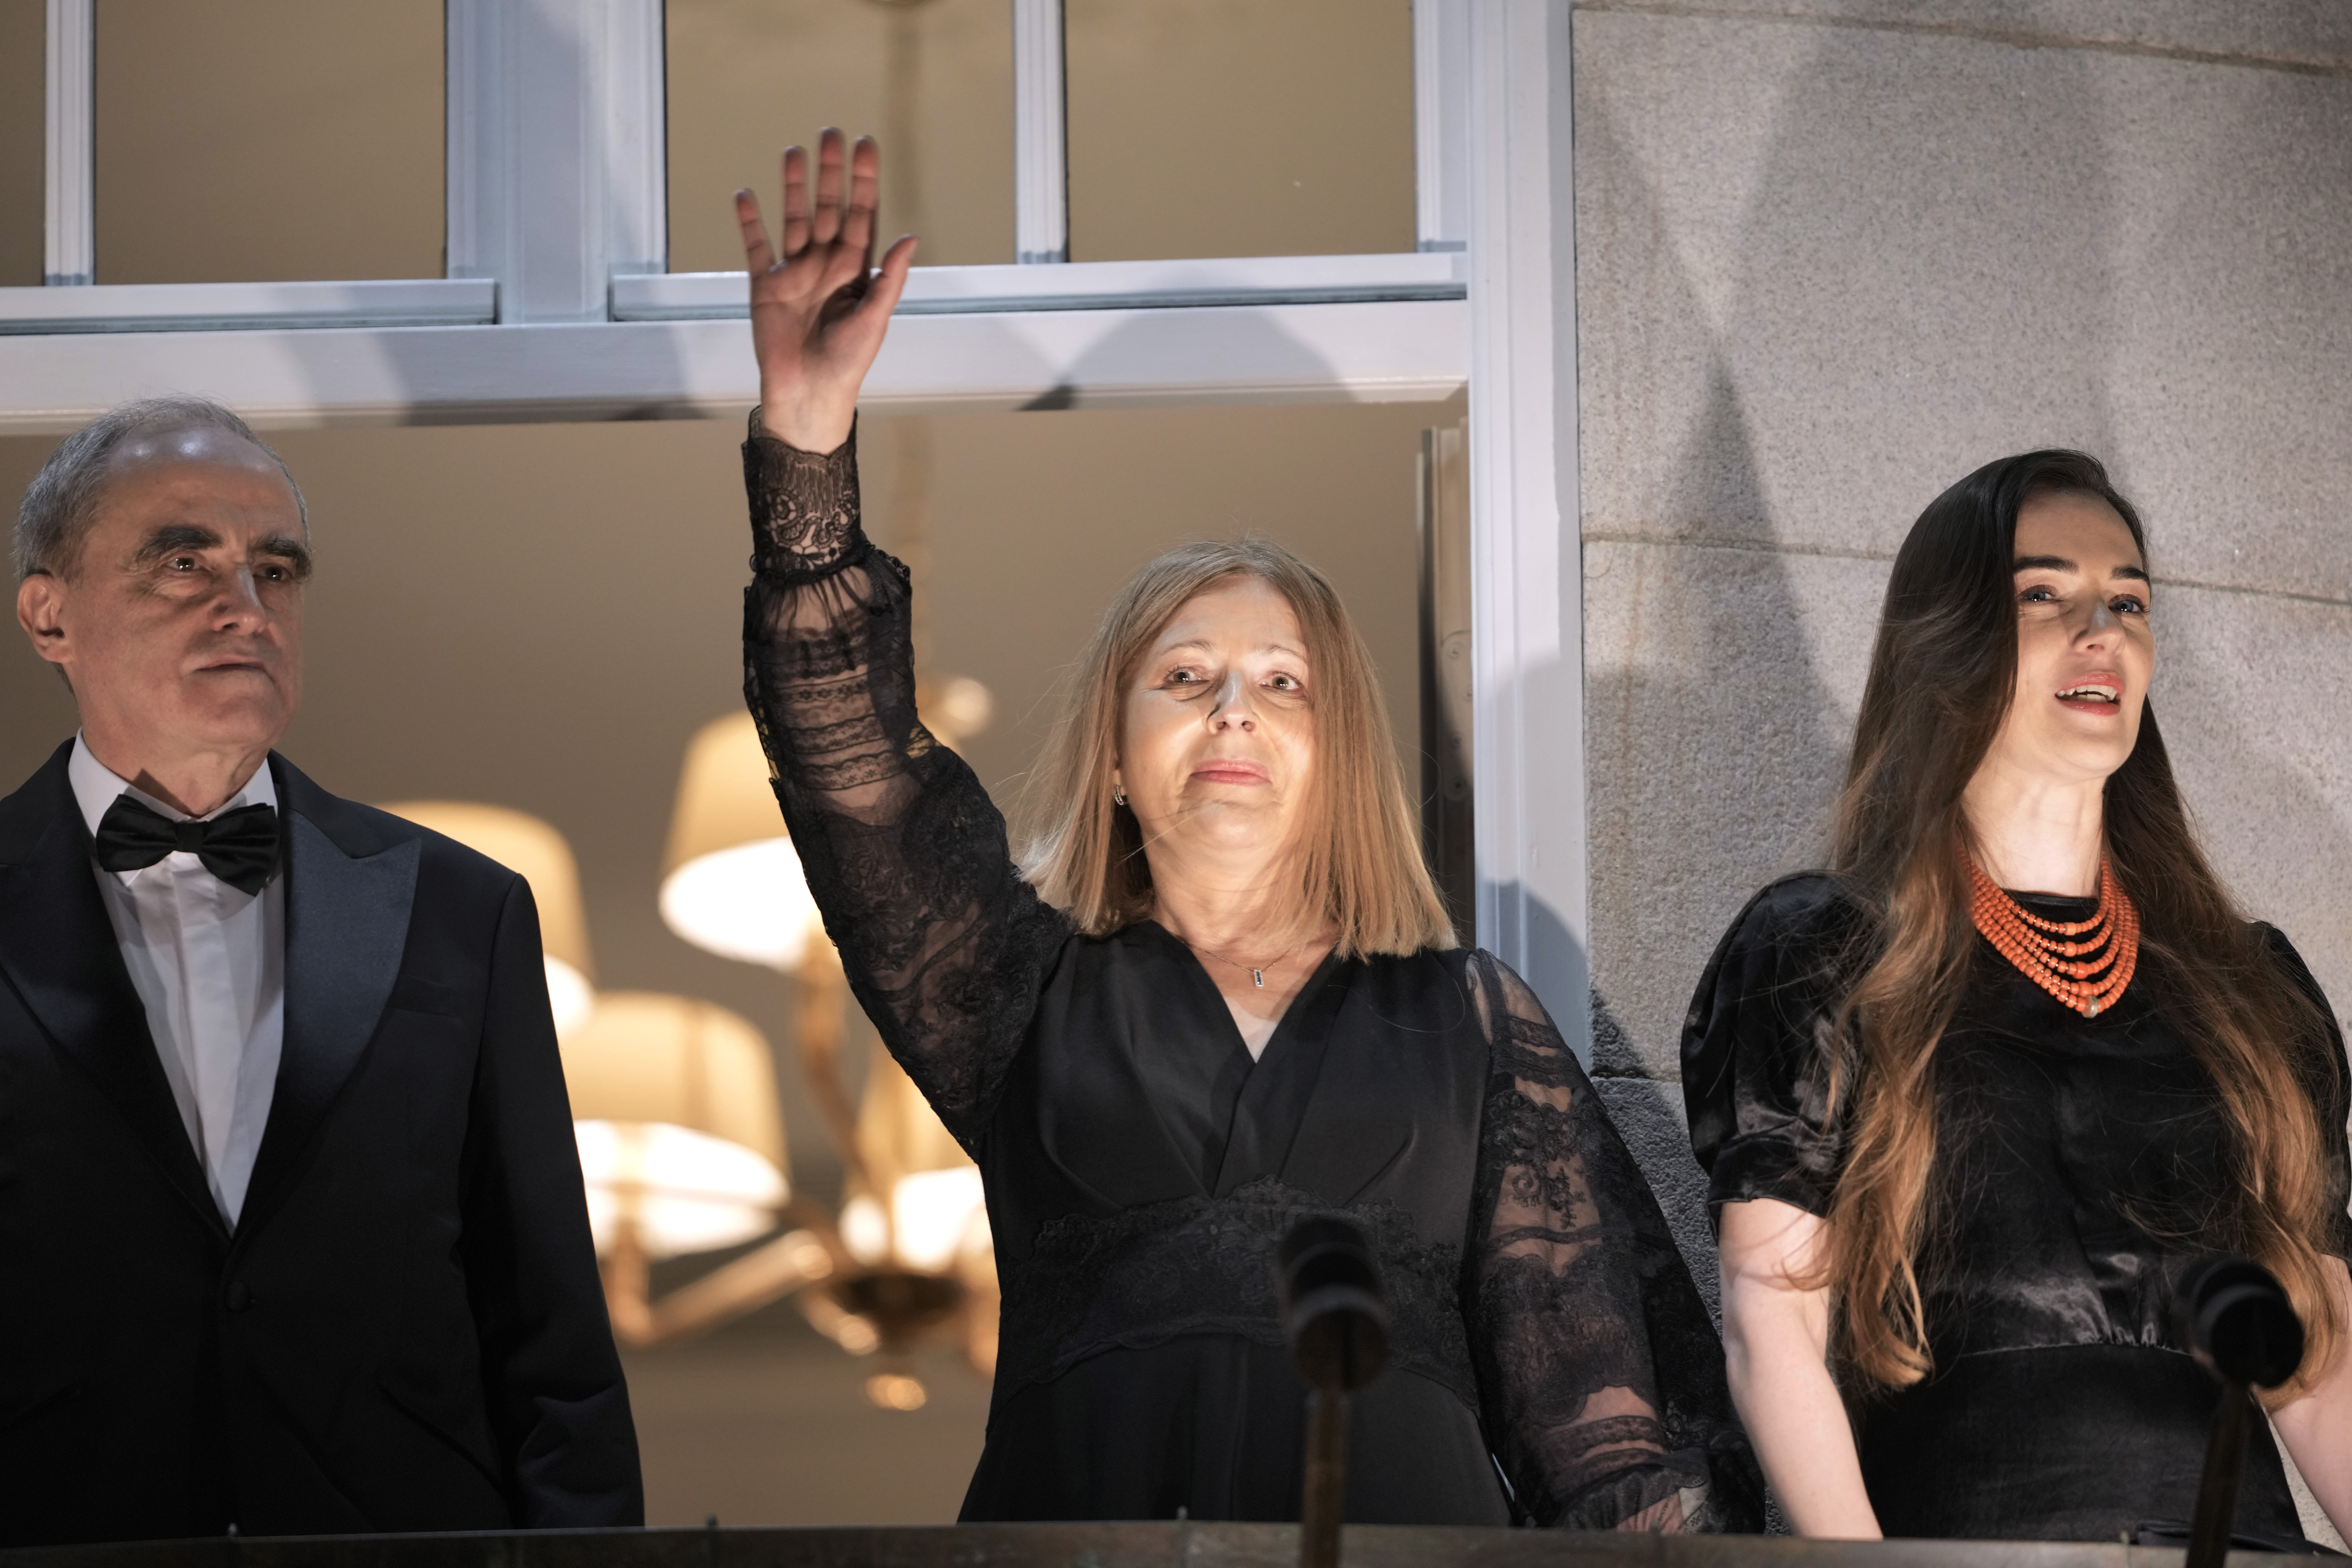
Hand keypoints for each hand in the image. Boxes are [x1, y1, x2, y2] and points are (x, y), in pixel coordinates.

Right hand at [736, 129, 916, 452]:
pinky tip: (746, 195)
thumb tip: (909, 237)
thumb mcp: (875, 319)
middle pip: (828, 208)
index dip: (864, 181)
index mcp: (855, 270)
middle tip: (831, 134)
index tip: (865, 147)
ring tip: (793, 151)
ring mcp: (794, 272)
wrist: (809, 394)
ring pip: (793, 219)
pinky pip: (755, 247)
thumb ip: (889, 278)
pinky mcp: (765, 285)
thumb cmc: (848, 363)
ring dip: (793, 186)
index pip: (862, 215)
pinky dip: (749, 223)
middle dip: (830, 173)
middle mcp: (825, 264)